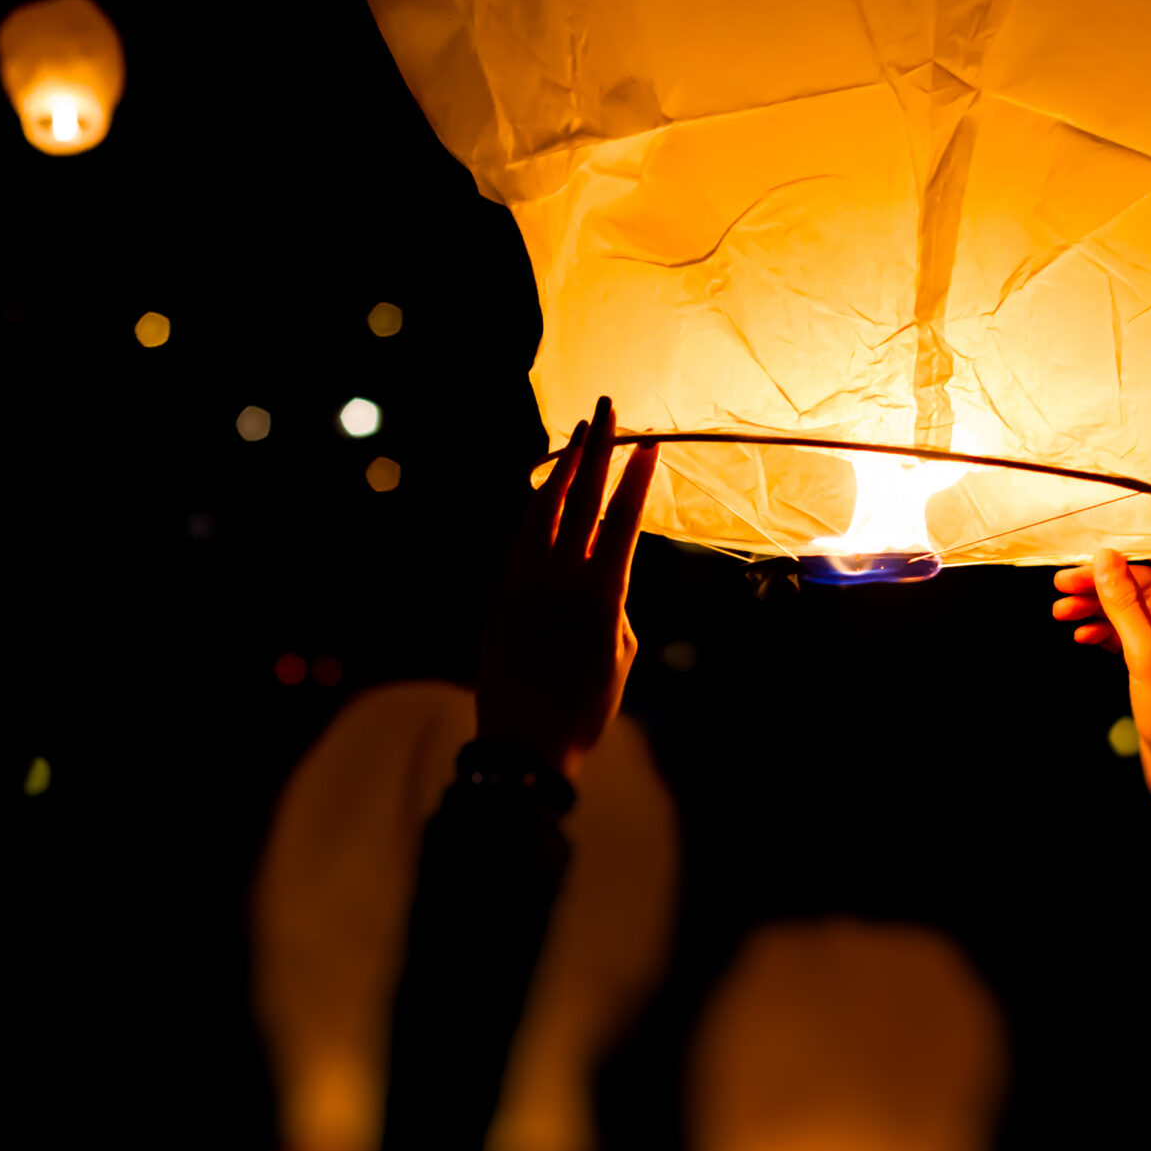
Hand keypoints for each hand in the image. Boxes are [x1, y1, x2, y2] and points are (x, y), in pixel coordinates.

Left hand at [475, 397, 658, 780]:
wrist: (524, 740)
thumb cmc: (585, 708)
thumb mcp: (620, 654)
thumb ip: (615, 605)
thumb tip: (603, 577)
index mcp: (602, 595)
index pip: (623, 520)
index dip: (637, 478)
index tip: (649, 443)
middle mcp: (562, 578)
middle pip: (582, 499)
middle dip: (598, 450)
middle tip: (607, 409)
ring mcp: (526, 582)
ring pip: (544, 508)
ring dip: (561, 468)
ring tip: (577, 437)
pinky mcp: (501, 592)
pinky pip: (520, 535)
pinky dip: (536, 506)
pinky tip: (545, 490)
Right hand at [1051, 549, 1150, 844]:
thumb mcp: (1147, 655)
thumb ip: (1124, 603)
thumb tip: (1105, 559)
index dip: (1130, 553)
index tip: (1091, 551)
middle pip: (1149, 584)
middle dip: (1105, 585)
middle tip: (1062, 584)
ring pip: (1136, 611)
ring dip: (1099, 609)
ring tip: (1060, 611)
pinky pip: (1135, 635)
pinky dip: (1108, 633)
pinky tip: (1082, 635)